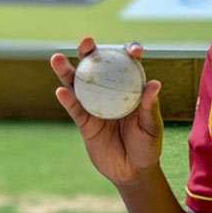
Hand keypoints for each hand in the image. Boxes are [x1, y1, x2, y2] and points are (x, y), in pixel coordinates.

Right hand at [50, 37, 163, 186]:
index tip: (133, 50)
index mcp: (130, 89)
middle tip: (86, 41)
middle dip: (91, 52)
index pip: (128, 65)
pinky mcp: (84, 123)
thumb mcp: (152, 125)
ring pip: (78, 85)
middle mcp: (110, 92)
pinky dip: (67, 100)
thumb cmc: (148, 145)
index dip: (129, 52)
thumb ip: (150, 105)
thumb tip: (154, 83)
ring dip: (67, 71)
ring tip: (57, 58)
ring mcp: (95, 106)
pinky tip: (61, 91)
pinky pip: (74, 109)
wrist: (133, 171)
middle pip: (98, 68)